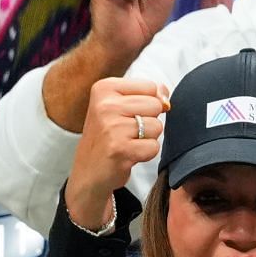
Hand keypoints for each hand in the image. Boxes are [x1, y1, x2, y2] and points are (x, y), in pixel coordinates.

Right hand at [64, 77, 168, 230]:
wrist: (89, 170)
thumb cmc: (109, 135)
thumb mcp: (121, 106)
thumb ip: (148, 94)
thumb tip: (166, 97)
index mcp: (104, 88)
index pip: (150, 86)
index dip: (148, 103)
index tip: (128, 113)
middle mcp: (105, 105)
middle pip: (156, 105)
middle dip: (149, 121)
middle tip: (127, 131)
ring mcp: (112, 127)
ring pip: (157, 126)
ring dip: (148, 138)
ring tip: (128, 142)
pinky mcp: (121, 149)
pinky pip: (154, 147)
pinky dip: (146, 153)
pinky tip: (129, 154)